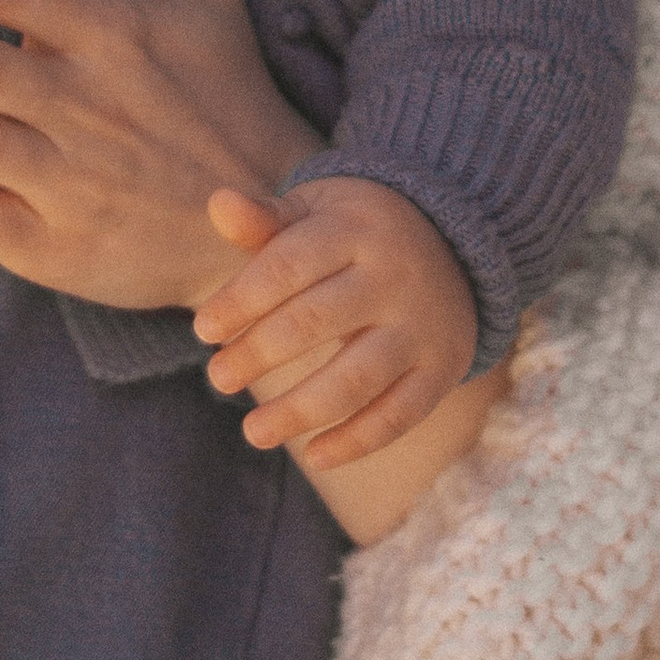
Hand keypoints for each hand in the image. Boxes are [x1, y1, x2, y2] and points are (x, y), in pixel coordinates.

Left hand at [192, 176, 477, 468]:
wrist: (456, 242)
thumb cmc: (355, 233)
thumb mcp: (316, 212)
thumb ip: (265, 221)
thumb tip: (218, 204)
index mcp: (354, 230)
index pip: (288, 266)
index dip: (241, 300)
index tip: (203, 330)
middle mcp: (393, 276)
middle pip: (316, 320)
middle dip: (259, 353)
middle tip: (219, 378)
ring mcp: (421, 326)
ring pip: (357, 377)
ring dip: (300, 410)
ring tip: (253, 432)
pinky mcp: (442, 368)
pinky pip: (400, 414)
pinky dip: (358, 441)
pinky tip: (314, 455)